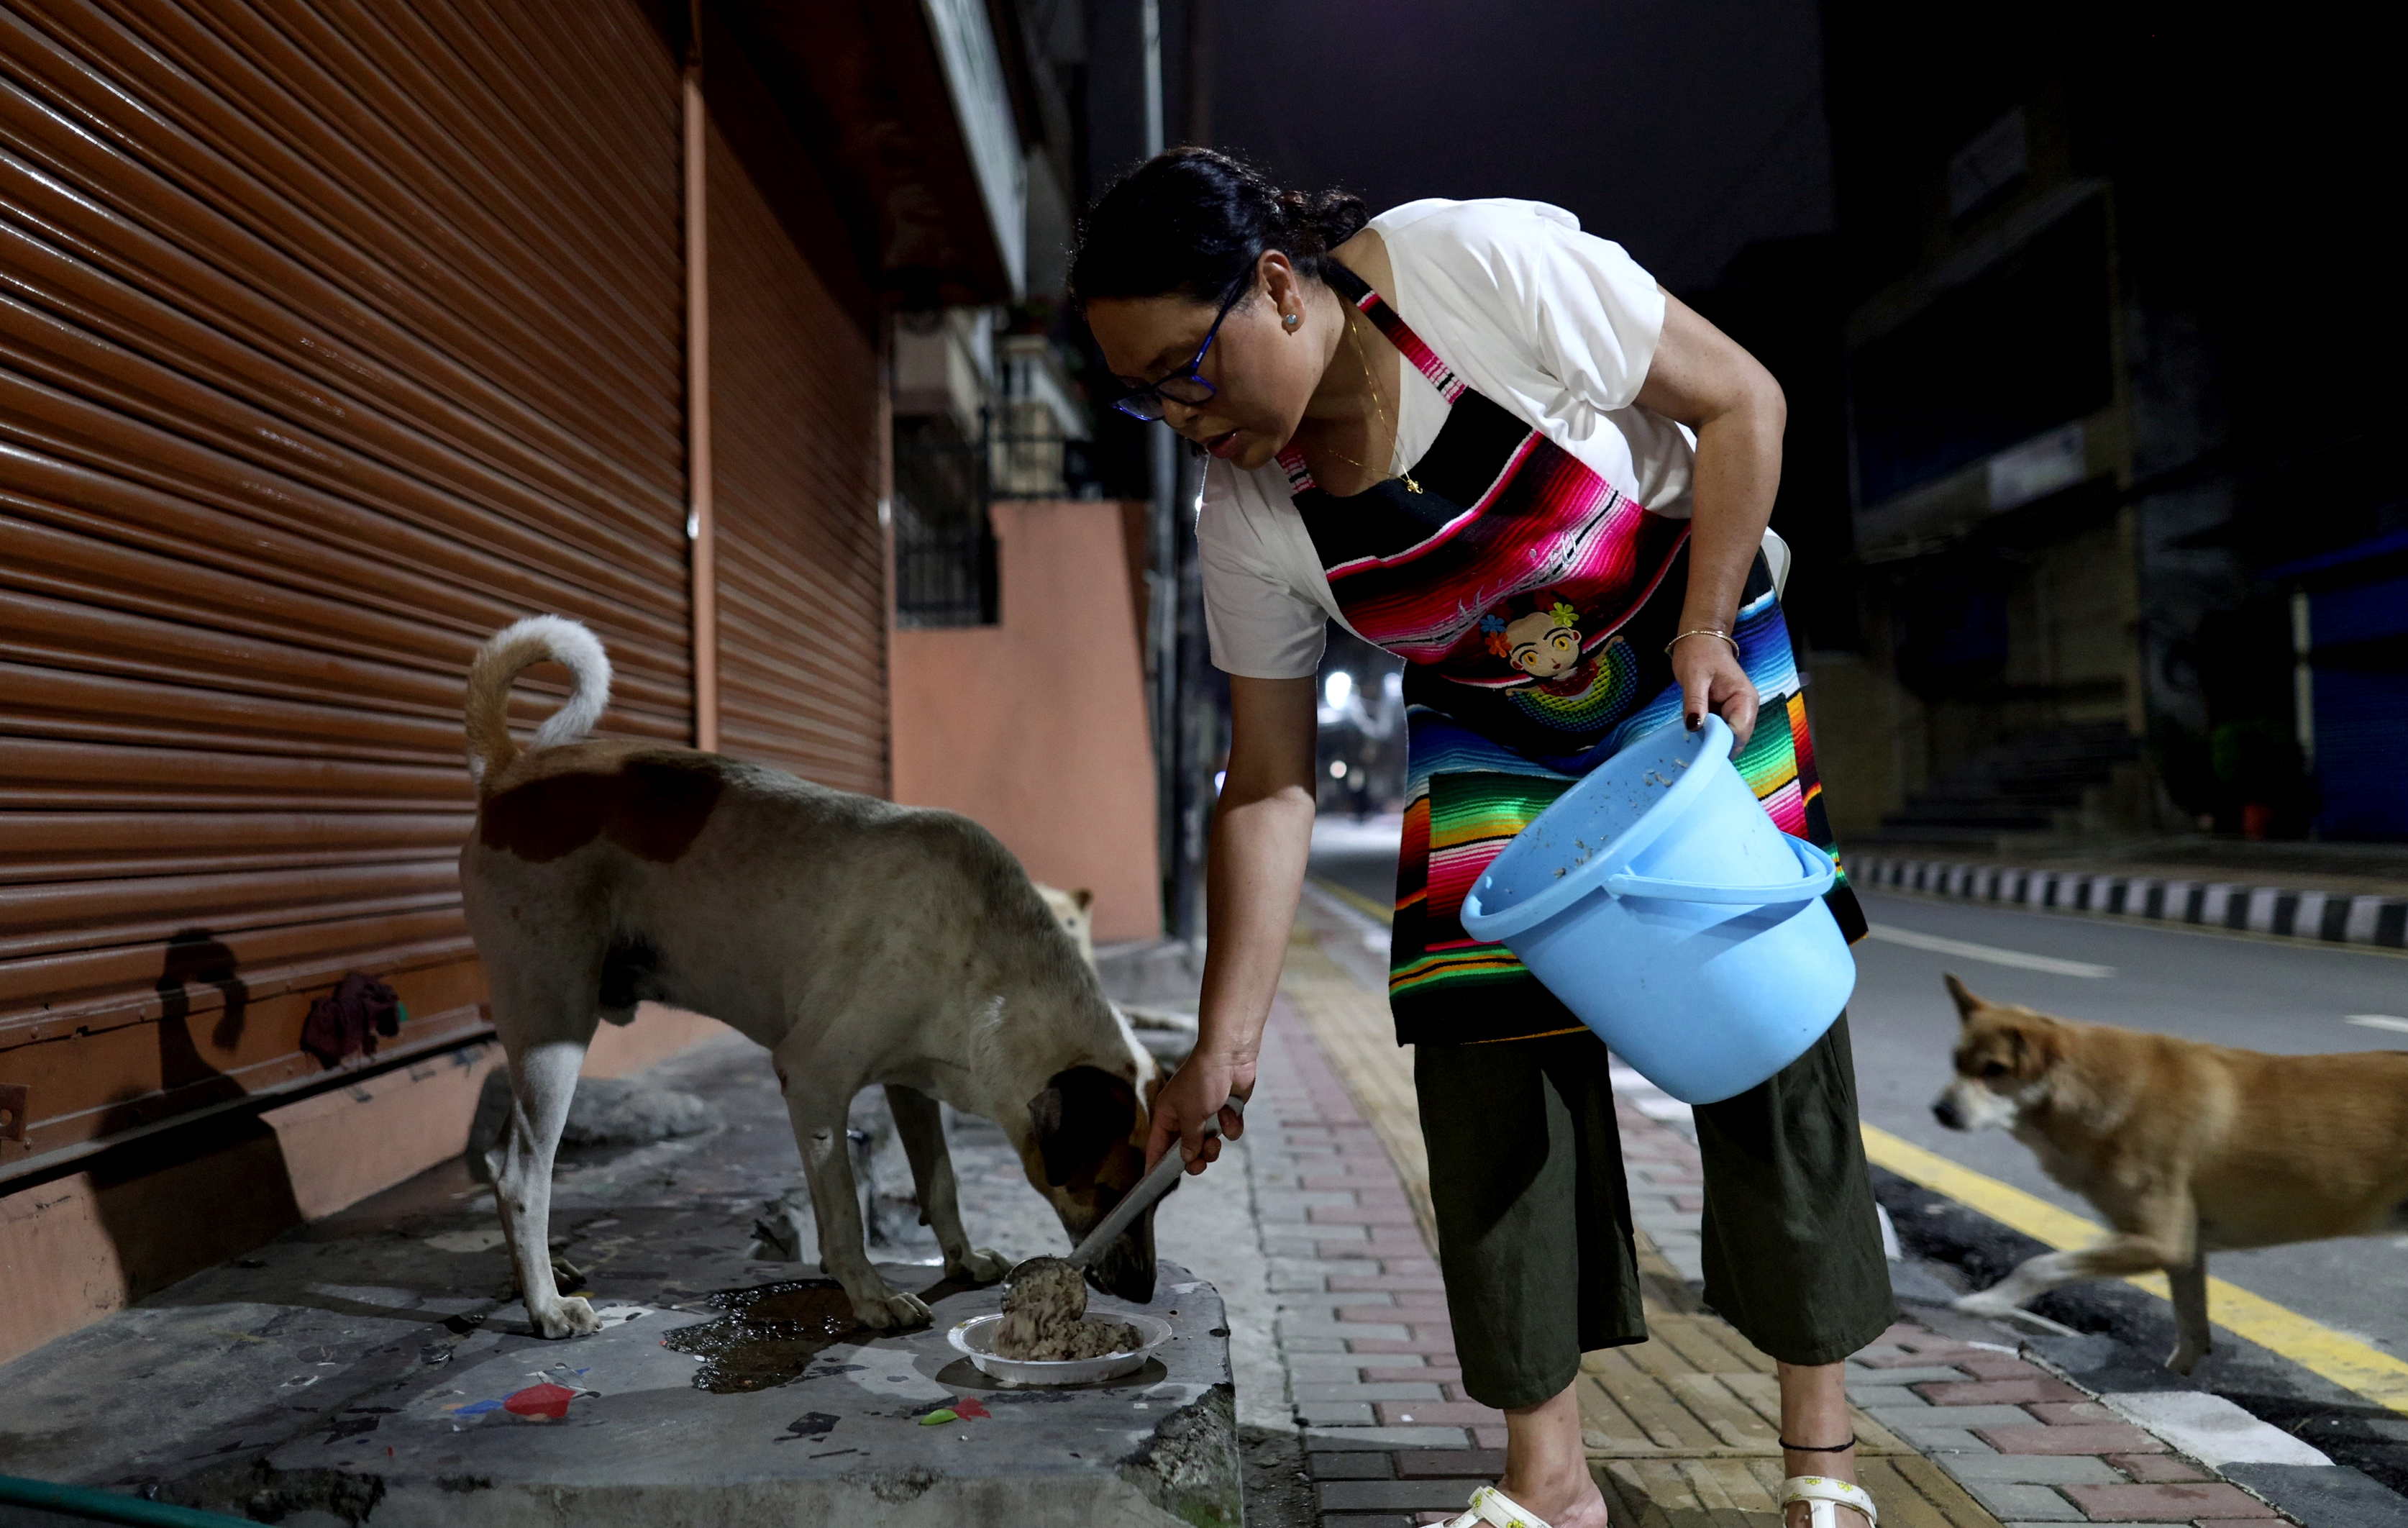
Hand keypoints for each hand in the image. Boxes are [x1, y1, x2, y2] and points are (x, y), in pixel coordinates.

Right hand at [1144, 1049, 1255, 1176]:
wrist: (1231, 1056)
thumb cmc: (1203, 1080)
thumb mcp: (1191, 1116)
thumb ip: (1188, 1141)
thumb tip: (1186, 1159)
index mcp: (1167, 1113)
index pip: (1157, 1144)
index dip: (1155, 1162)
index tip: (1154, 1181)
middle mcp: (1185, 1114)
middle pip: (1186, 1148)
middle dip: (1195, 1158)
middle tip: (1201, 1164)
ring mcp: (1207, 1112)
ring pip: (1208, 1142)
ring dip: (1214, 1145)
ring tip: (1217, 1139)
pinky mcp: (1227, 1110)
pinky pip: (1228, 1130)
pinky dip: (1231, 1125)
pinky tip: (1231, 1114)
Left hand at [1671, 630, 1758, 749]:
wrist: (1701, 639)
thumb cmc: (1699, 653)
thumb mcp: (1693, 676)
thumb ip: (1695, 702)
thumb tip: (1695, 727)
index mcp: (1745, 699)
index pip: (1738, 733)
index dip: (1720, 745)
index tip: (1699, 751)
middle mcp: (1747, 709)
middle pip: (1736, 741)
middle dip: (1716, 748)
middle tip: (1692, 754)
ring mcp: (1738, 712)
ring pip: (1728, 740)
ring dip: (1711, 744)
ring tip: (1691, 747)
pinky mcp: (1727, 714)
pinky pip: (1721, 733)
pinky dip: (1708, 737)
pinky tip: (1693, 740)